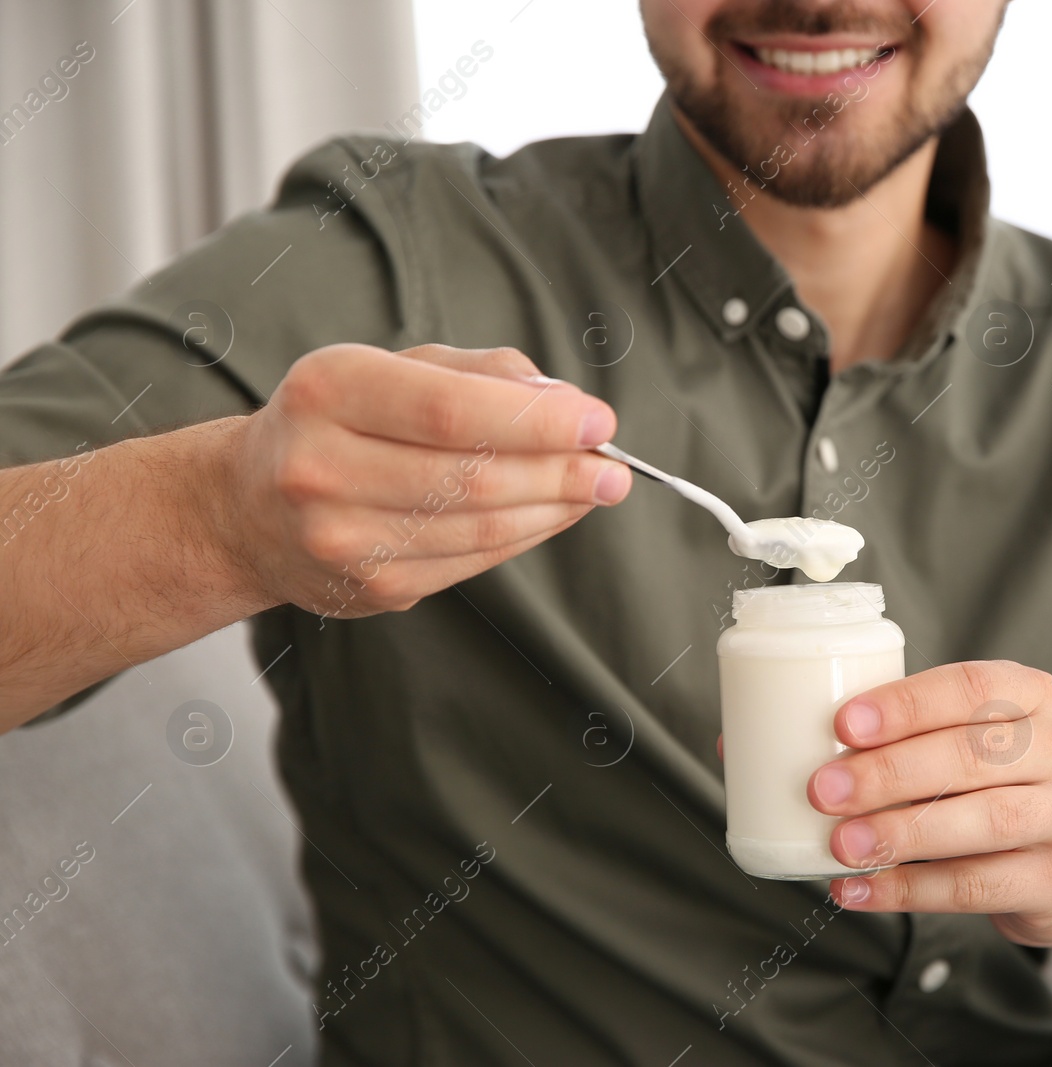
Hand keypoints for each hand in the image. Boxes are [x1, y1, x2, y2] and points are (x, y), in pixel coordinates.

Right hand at [219, 343, 628, 621]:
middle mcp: (323, 467)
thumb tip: (565, 403)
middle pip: (473, 477)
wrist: (247, 509)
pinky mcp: (371, 588)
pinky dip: (526, 537)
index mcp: (329, 390)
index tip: (596, 420)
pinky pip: (472, 561)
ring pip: (480, 527)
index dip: (536, 421)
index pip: (452, 411)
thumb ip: (482, 374)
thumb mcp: (394, 368)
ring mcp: (342, 538)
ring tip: (596, 487)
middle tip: (614, 465)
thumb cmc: (339, 421)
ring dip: (555, 508)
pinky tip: (553, 513)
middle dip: (561, 471)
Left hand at [807, 661, 1051, 948]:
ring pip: (987, 820)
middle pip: (974, 755)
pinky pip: (981, 886)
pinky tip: (861, 888)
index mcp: (1034, 696)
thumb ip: (917, 738)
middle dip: (890, 772)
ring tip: (843, 844)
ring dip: (904, 832)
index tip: (844, 725)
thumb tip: (821, 754)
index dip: (906, 705)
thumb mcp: (975, 745)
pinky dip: (912, 890)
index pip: (970, 687)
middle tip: (826, 790)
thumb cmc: (1001, 789)